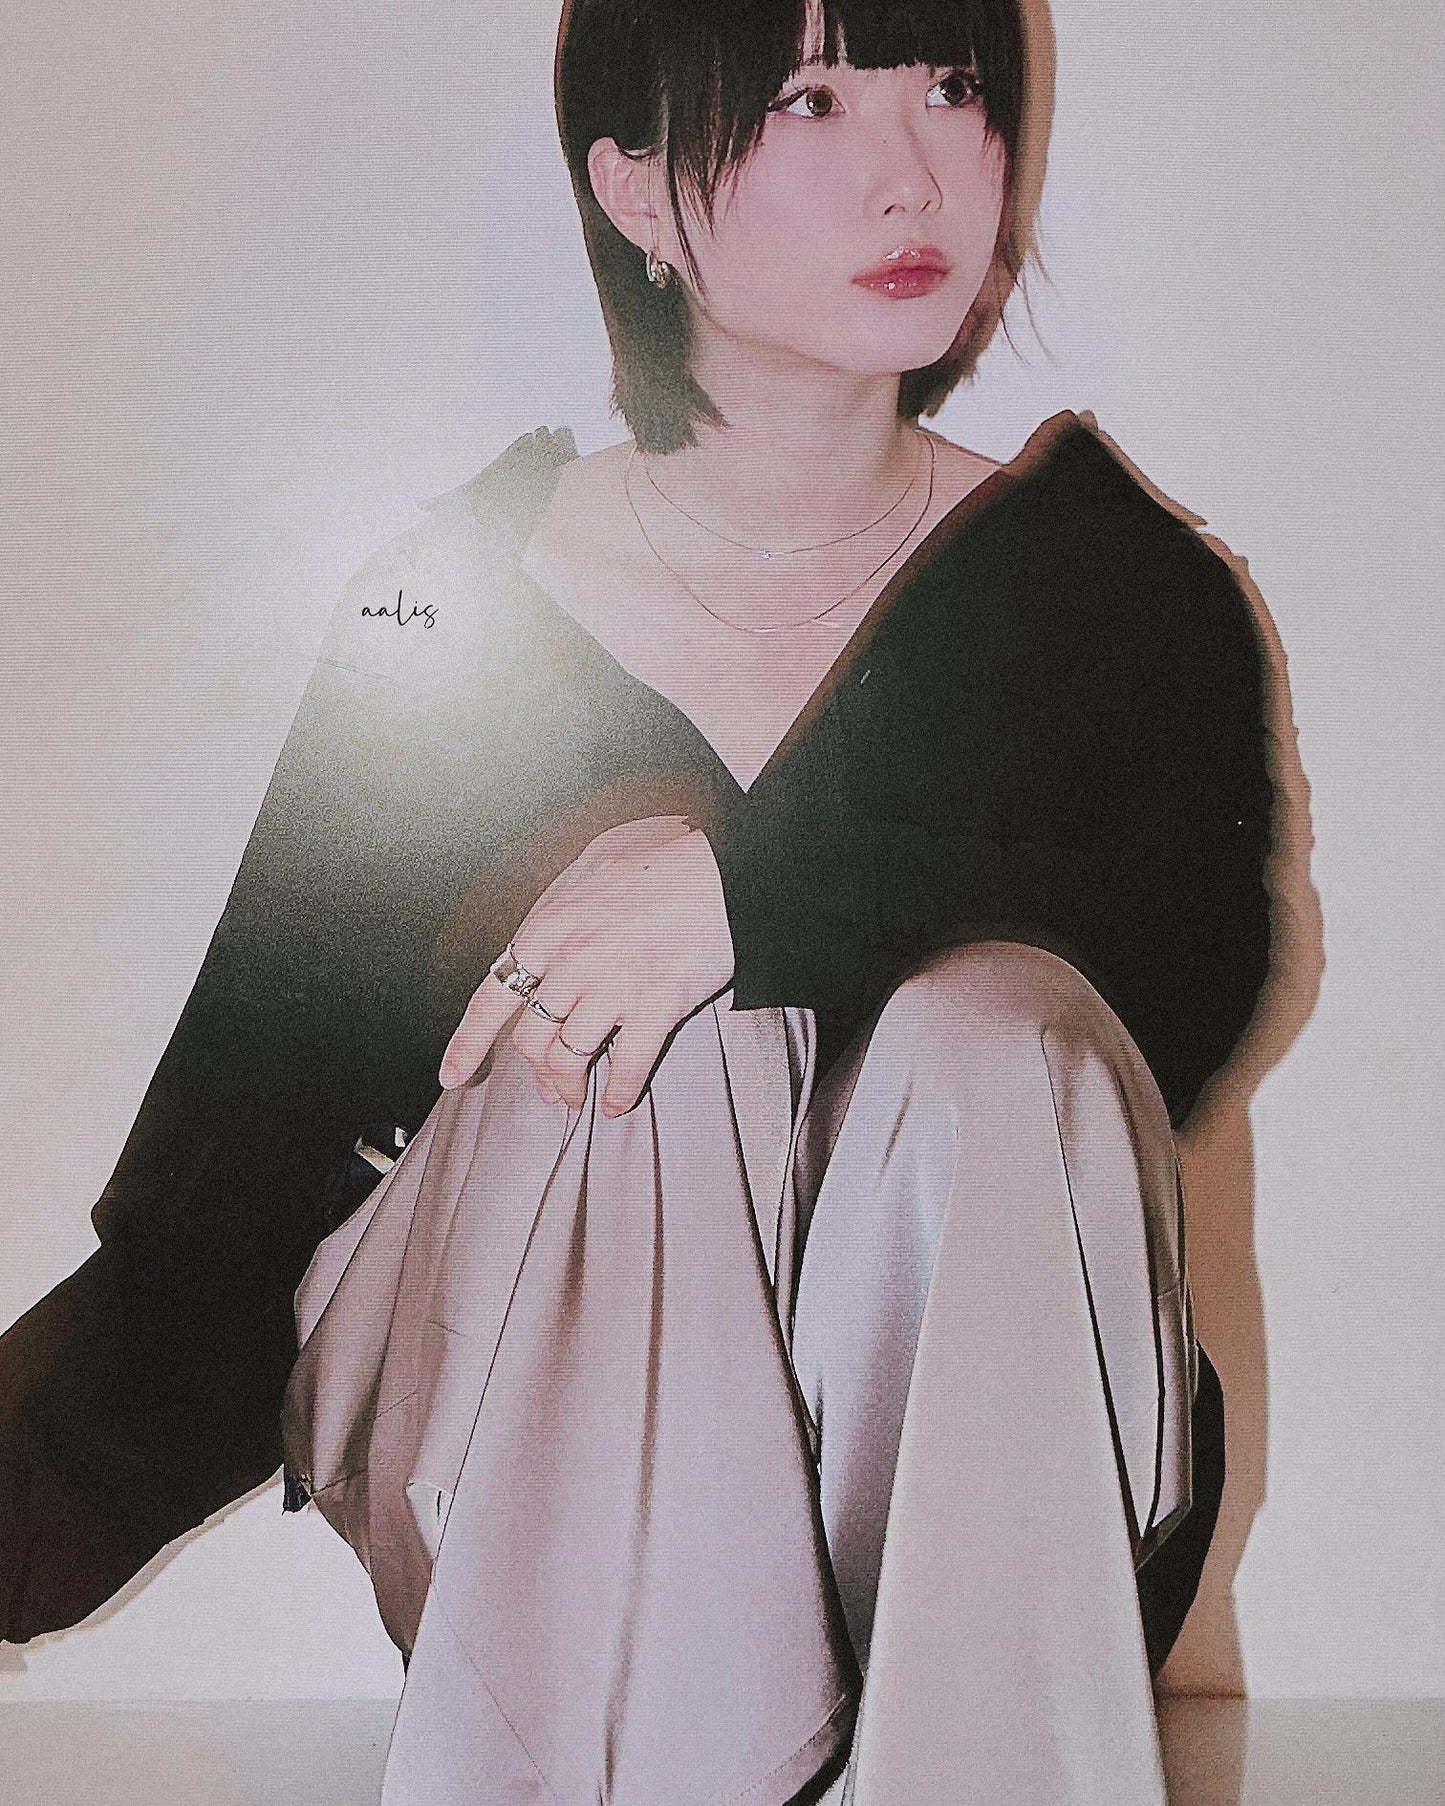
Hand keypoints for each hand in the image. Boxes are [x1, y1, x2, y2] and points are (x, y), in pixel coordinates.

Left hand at [438, 816, 735, 1114]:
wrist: (725, 864)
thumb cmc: (664, 856)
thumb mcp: (592, 863)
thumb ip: (563, 902)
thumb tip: (549, 927)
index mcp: (549, 927)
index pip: (492, 997)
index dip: (468, 1044)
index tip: (454, 1075)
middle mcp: (573, 960)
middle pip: (531, 1037)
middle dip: (535, 1070)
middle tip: (548, 1086)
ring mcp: (614, 985)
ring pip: (570, 1058)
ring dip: (570, 1088)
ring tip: (577, 1099)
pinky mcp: (658, 1004)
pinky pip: (628, 1065)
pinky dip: (622, 1092)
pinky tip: (620, 1102)